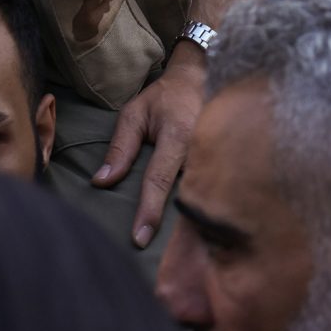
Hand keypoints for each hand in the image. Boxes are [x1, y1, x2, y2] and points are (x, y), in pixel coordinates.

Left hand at [95, 43, 206, 247]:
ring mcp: (219, 156)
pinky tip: (201, 233)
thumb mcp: (134, 114)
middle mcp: (203, 148)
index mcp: (177, 136)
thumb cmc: (165, 98)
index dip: (149, 211)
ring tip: (185, 254)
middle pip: (187, 196)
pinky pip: (216, 192)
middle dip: (175, 226)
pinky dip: (206, 209)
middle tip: (159, 253)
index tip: (139, 239)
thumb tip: (101, 182)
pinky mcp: (229, 162)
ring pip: (205, 196)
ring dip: (193, 222)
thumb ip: (120, 148)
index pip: (159, 180)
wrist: (206, 76)